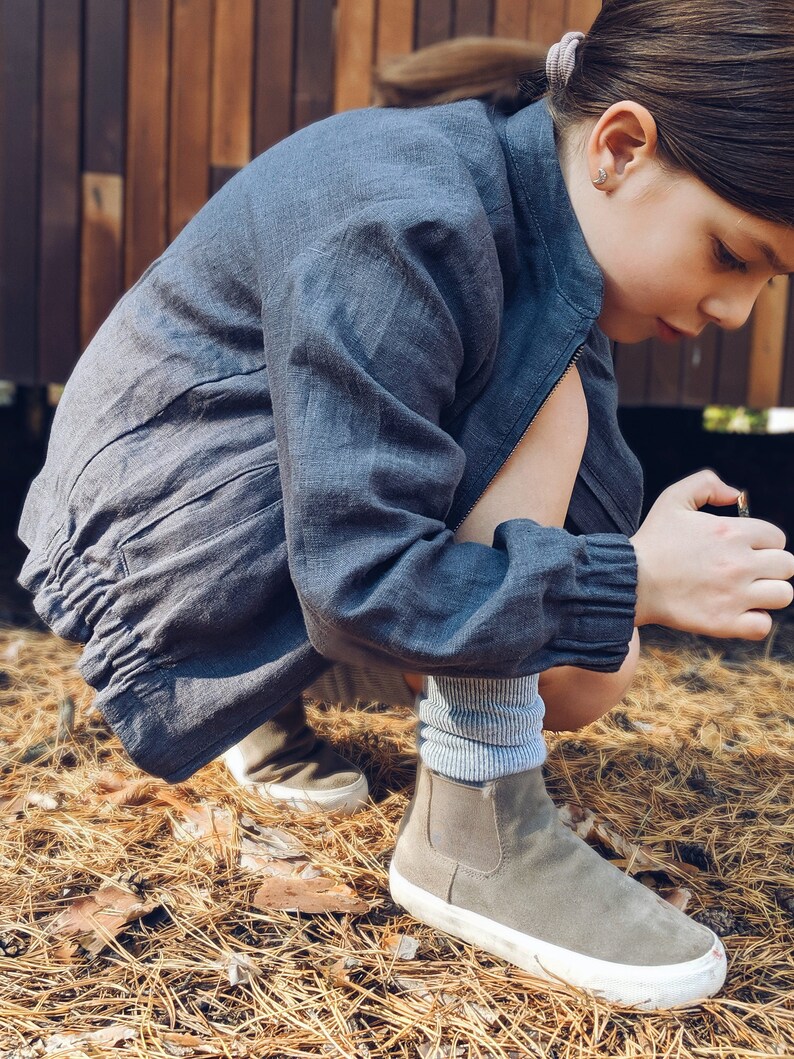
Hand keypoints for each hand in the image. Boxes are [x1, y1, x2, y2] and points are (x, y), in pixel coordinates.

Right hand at [629, 469, 793, 638]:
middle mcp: (738, 563)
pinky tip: (739, 613)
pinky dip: (755, 621)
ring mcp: (734, 595)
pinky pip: (763, 625)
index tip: (744, 549)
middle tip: (746, 570)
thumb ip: (707, 483)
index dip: (763, 542)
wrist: (630, 581)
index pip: (777, 537)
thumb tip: (736, 494)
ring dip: (768, 593)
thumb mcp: (674, 498)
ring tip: (747, 592)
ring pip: (783, 595)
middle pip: (787, 565)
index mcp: (731, 532)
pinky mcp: (724, 623)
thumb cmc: (653, 541)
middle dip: (770, 566)